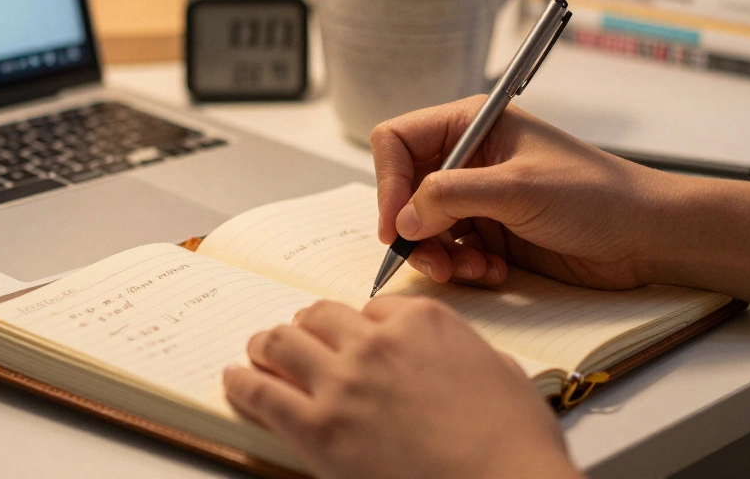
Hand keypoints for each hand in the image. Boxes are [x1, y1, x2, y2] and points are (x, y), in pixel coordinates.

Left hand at [223, 297, 580, 478]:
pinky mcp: (319, 428)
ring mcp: (344, 383)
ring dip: (268, 344)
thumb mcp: (503, 373)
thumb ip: (465, 352)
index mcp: (423, 321)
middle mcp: (376, 341)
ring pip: (283, 343)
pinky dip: (243, 383)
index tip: (352, 334)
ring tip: (258, 351)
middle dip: (308, 326)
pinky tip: (235, 380)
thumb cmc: (514, 443)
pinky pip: (263, 394)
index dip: (360, 324)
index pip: (373, 306)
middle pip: (321, 317)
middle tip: (297, 335)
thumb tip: (458, 358)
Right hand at [371, 96, 667, 289]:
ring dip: (439, 255)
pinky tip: (493, 273)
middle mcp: (469, 158)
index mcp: (471, 125)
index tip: (395, 226)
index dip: (388, 183)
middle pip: (405, 190)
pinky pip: (451, 251)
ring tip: (471, 270)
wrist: (646, 236)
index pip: (398, 142)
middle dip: (413, 231)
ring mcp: (479, 197)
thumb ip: (452, 196)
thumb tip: (402, 219)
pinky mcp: (492, 232)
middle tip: (433, 263)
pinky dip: (462, 267)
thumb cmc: (595, 196)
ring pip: (424, 228)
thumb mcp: (518, 188)